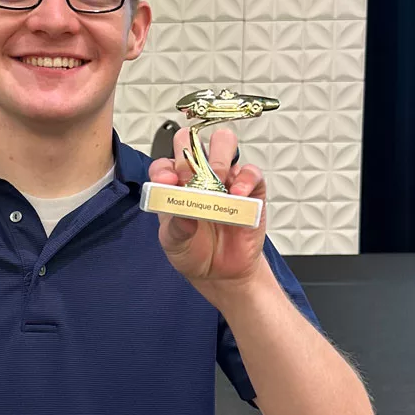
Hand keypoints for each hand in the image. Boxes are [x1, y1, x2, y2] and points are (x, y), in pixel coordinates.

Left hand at [148, 127, 266, 285]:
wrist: (221, 273)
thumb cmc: (193, 252)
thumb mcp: (175, 243)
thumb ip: (176, 226)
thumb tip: (183, 211)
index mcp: (174, 184)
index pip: (164, 162)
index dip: (165, 168)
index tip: (167, 182)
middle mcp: (198, 176)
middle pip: (193, 140)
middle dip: (191, 150)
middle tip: (192, 177)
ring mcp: (225, 179)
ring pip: (224, 143)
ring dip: (218, 158)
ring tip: (217, 182)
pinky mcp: (250, 190)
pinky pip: (251, 172)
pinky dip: (244, 180)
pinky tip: (236, 194)